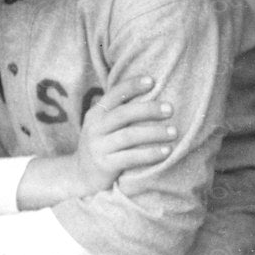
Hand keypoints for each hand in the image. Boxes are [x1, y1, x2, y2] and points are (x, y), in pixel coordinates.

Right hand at [16, 76, 177, 209]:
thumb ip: (121, 111)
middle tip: (170, 109)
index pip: (114, 95)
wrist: (81, 174)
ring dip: (154, 133)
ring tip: (174, 132)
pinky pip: (130, 157)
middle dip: (148, 110)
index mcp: (96, 113)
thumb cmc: (103, 144)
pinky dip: (150, 154)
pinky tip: (166, 151)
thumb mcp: (105, 125)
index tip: (152, 81)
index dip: (131, 86)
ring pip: (129, 136)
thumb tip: (153, 92)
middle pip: (123, 114)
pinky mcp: (105, 164)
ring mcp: (98, 146)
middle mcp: (95, 127)